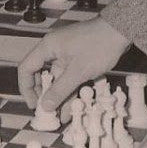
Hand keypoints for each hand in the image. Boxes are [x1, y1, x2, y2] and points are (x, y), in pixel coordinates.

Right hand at [16, 18, 131, 108]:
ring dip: (58, 96)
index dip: (26, 88)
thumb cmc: (99, 46)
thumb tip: (44, 106)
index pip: (26, 68)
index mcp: (48, 47)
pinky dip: (69, 91)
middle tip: (47, 112)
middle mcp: (54, 49)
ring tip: (60, 116)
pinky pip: (69, 77)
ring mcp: (66, 54)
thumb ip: (60, 90)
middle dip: (43, 95)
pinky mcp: (78, 58)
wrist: (121, 31)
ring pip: (56, 78)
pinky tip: (72, 107)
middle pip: (40, 75)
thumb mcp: (78, 72)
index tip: (33, 105)